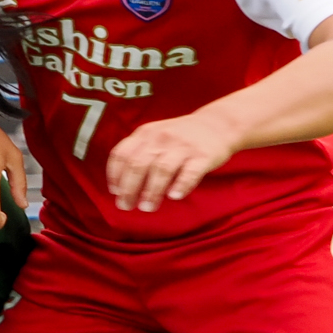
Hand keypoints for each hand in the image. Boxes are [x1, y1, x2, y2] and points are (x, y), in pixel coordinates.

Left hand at [106, 107, 240, 213]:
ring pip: (162, 169)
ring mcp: (183, 146)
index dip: (115, 174)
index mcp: (145, 133)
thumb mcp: (155, 136)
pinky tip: (174, 197)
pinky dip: (181, 185)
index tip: (115, 192)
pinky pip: (190, 172)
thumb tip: (120, 187)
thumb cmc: (180, 138)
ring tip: (147, 207)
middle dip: (129, 188)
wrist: (217, 125)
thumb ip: (138, 154)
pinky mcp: (203, 155)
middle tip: (126, 206)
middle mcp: (161, 138)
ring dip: (151, 191)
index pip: (122, 153)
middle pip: (138, 164)